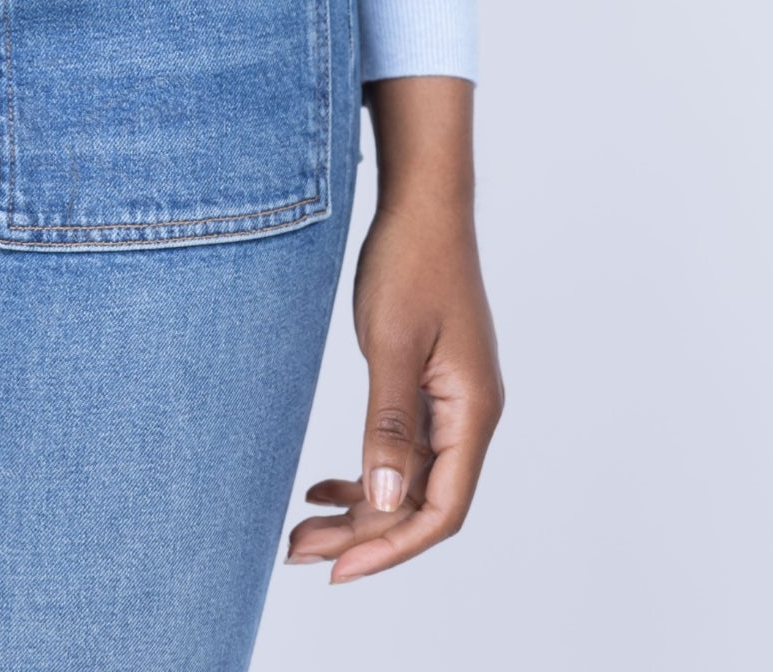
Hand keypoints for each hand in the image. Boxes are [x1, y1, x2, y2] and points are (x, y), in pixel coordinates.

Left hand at [287, 75, 502, 584]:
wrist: (422, 201)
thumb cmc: (411, 260)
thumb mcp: (393, 342)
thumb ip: (389, 423)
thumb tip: (382, 501)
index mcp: (472, 412)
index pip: (440, 511)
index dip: (390, 547)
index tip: (338, 570)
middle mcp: (469, 416)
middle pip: (420, 504)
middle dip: (363, 536)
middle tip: (299, 551)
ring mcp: (452, 402)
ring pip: (408, 480)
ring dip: (360, 509)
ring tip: (302, 529)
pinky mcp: (430, 385)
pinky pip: (403, 450)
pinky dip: (366, 472)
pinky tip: (324, 485)